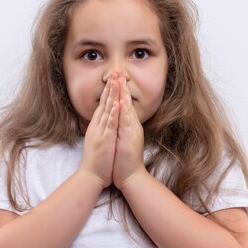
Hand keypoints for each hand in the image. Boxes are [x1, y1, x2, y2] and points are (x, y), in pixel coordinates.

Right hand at [78, 73, 119, 188]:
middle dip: (110, 87)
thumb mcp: (98, 141)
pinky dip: (113, 112)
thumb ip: (101, 130)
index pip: (103, 104)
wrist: (91, 176)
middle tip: (115, 72)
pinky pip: (109, 124)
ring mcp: (100, 132)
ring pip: (107, 109)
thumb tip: (103, 122)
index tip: (113, 79)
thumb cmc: (97, 161)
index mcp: (97, 126)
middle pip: (104, 103)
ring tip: (116, 81)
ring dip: (112, 94)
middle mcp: (97, 126)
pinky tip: (117, 102)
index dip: (108, 91)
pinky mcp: (104, 139)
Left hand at [112, 74, 145, 189]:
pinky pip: (126, 122)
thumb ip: (121, 128)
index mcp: (128, 125)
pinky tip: (121, 101)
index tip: (116, 78)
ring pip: (127, 108)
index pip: (124, 104)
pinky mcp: (129, 138)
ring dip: (123, 93)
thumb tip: (117, 119)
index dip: (120, 91)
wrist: (131, 176)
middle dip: (122, 86)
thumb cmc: (125, 160)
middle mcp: (131, 125)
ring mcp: (131, 131)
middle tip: (118, 71)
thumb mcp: (122, 140)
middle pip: (127, 102)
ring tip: (119, 79)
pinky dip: (123, 111)